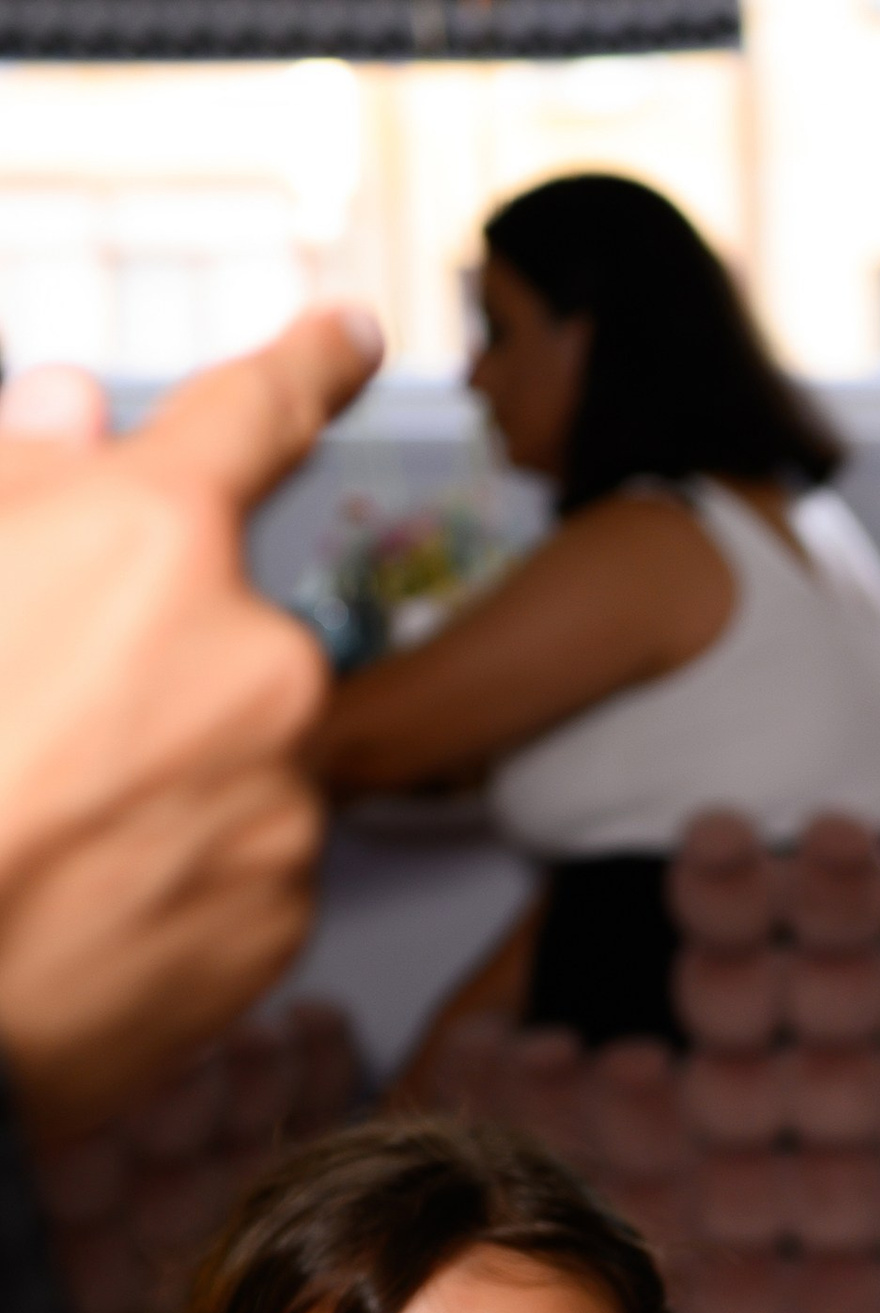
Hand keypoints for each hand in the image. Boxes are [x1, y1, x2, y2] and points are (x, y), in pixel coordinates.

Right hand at [0, 307, 381, 1135]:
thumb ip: (24, 481)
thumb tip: (76, 410)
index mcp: (157, 543)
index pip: (251, 416)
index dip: (305, 364)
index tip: (352, 336)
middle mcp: (260, 661)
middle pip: (225, 630)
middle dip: (155, 661)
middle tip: (47, 725)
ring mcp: (284, 797)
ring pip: (240, 754)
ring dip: (170, 772)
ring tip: (56, 826)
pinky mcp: (286, 914)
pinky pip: (245, 860)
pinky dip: (182, 867)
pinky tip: (96, 892)